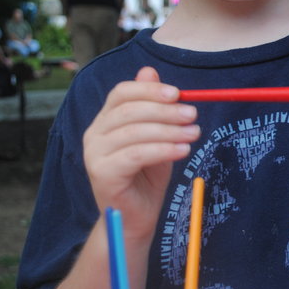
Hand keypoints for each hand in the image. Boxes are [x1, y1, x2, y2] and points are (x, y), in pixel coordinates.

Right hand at [83, 66, 199, 240]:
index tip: (178, 93)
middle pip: (129, 110)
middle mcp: (94, 134)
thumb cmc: (147, 176)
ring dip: (169, 130)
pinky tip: (183, 150)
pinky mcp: (102, 173)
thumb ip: (154, 108)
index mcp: (105, 120)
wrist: (136, 217)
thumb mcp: (156, 136)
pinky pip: (136, 154)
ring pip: (135, 132)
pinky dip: (163, 149)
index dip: (150, 90)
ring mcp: (94, 154)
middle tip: (192, 114)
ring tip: (194, 133)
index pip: (122, 93)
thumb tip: (149, 70)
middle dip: (165, 110)